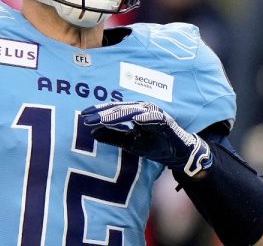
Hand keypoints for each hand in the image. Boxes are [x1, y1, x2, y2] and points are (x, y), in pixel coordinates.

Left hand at [80, 102, 211, 176]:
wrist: (179, 154)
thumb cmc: (155, 146)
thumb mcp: (130, 143)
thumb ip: (113, 137)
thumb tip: (93, 133)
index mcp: (134, 112)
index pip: (114, 110)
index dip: (99, 112)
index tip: (83, 115)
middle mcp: (143, 109)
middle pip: (119, 108)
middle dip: (102, 112)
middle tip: (85, 115)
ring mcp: (154, 113)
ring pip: (131, 111)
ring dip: (116, 114)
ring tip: (101, 118)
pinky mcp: (165, 120)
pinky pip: (151, 118)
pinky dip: (140, 117)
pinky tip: (130, 119)